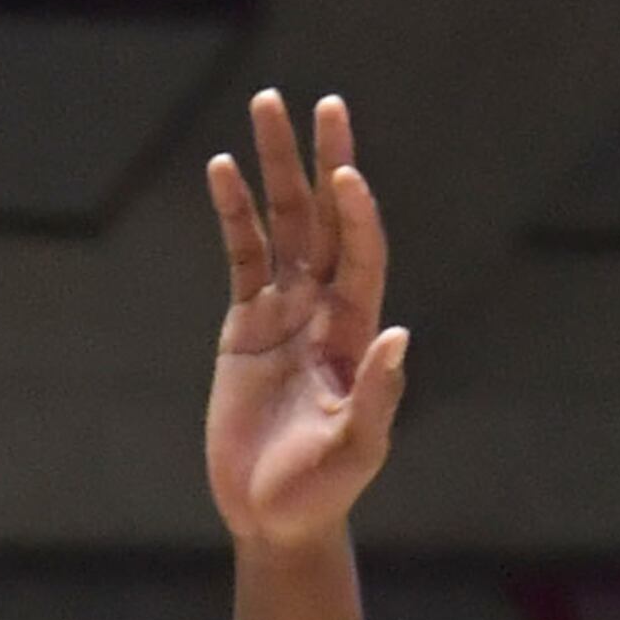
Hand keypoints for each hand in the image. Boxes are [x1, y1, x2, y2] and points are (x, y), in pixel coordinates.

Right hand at [205, 91, 407, 557]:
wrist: (273, 516)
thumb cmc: (320, 490)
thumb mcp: (355, 450)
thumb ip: (376, 395)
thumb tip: (397, 336)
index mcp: (356, 332)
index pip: (360, 254)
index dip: (355, 213)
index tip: (343, 173)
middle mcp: (324, 309)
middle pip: (326, 219)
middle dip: (323, 161)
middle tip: (321, 104)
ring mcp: (284, 312)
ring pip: (282, 224)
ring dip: (274, 168)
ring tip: (264, 107)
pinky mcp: (245, 326)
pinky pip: (240, 256)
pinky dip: (232, 214)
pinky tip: (221, 170)